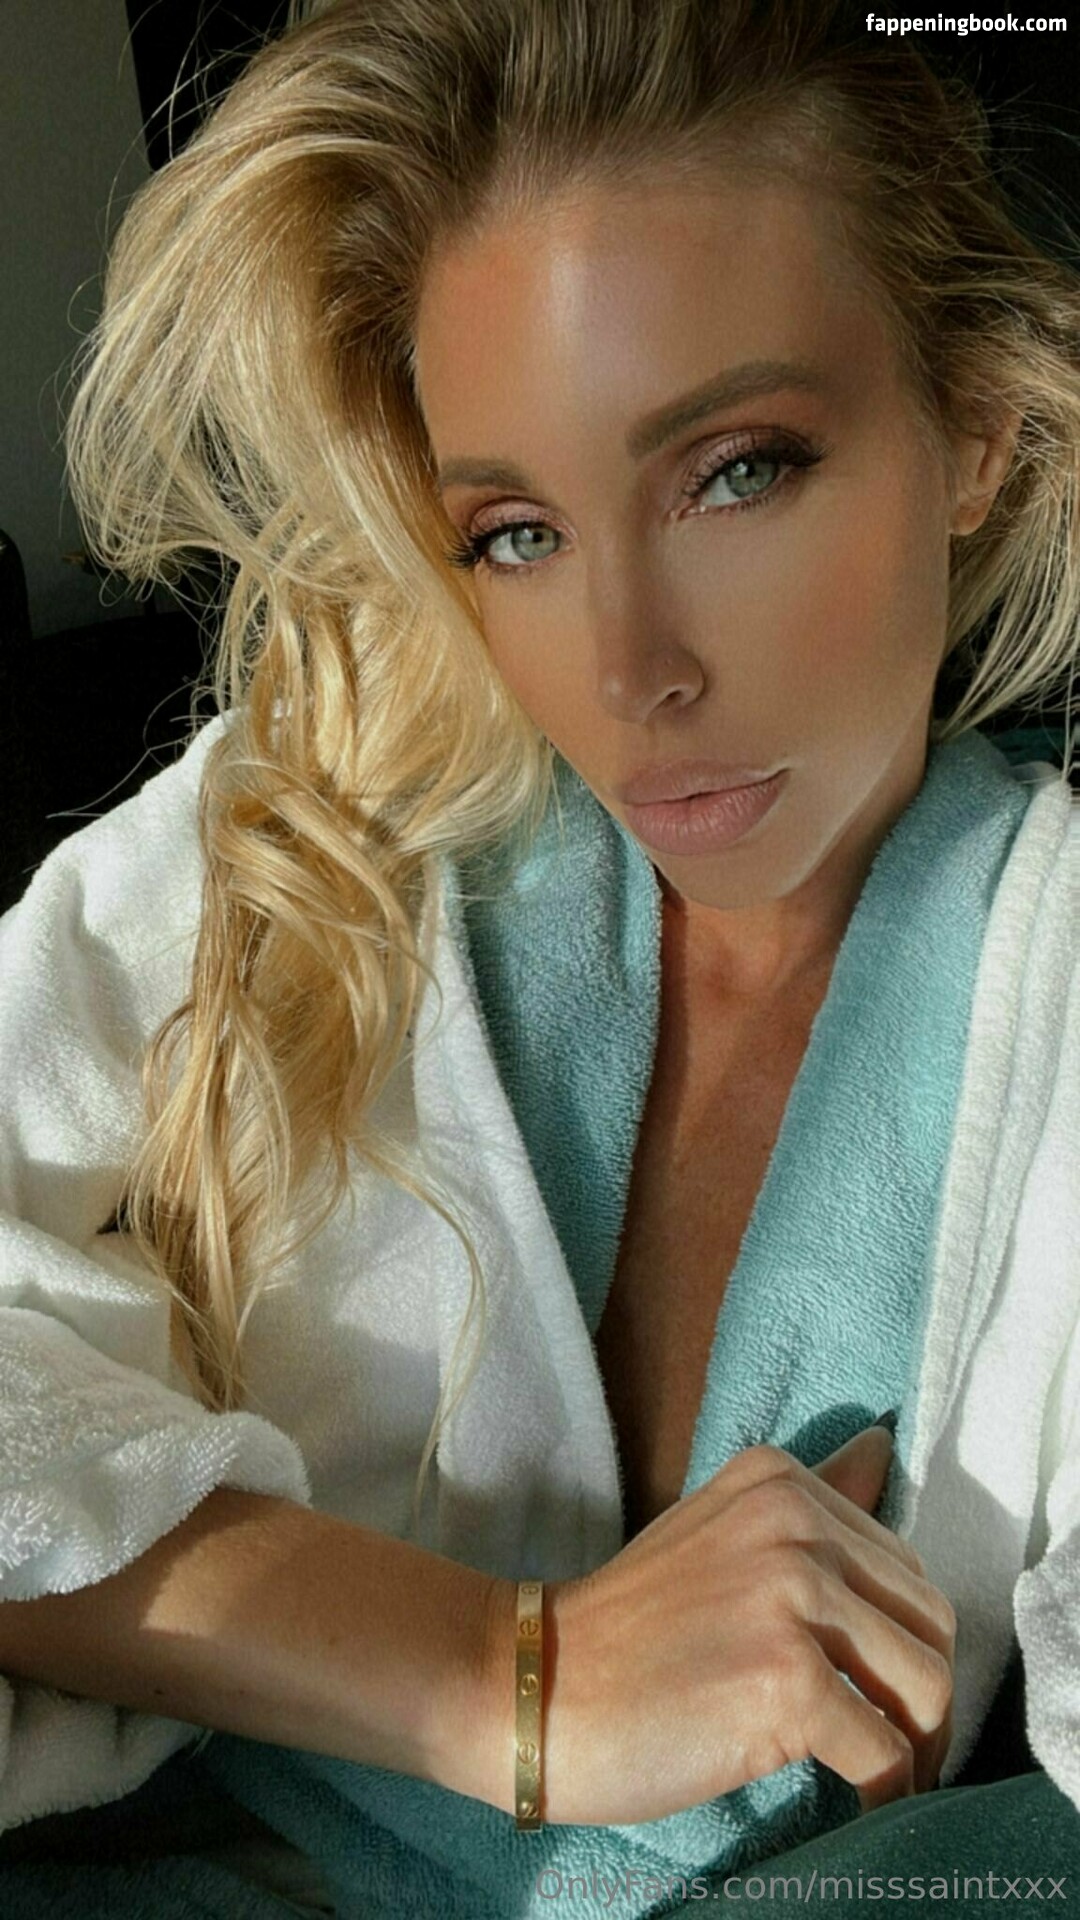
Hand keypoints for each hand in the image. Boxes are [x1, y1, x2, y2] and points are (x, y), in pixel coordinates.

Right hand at [541, 1426, 954, 1825]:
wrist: (537, 1685)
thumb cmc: (629, 1626)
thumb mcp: (721, 1533)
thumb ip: (809, 1500)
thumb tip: (881, 1447)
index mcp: (780, 1480)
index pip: (905, 1567)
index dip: (903, 1643)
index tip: (879, 1692)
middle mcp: (794, 1520)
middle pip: (929, 1623)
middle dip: (924, 1698)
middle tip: (894, 1749)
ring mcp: (792, 1595)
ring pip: (927, 1686)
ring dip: (918, 1750)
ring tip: (883, 1780)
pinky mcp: (788, 1679)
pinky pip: (885, 1752)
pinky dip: (884, 1793)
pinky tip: (855, 1805)